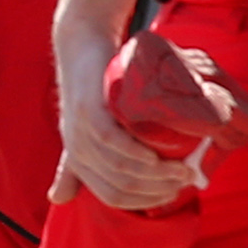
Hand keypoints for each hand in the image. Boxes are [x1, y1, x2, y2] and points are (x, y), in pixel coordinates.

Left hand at [49, 14, 201, 215]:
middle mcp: (78, 151)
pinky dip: (133, 153)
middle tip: (189, 178)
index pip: (114, 197)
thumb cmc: (93, 91)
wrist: (82, 47)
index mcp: (80, 162)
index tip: (176, 192)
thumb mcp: (85, 131)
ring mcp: (80, 130)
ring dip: (156, 175)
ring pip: (119, 168)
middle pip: (120, 187)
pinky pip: (108, 141)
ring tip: (184, 168)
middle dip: (159, 189)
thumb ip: (74, 166)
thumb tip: (58, 200)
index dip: (147, 201)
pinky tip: (154, 157)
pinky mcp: (86, 109)